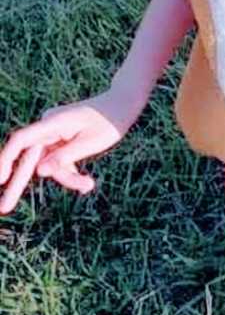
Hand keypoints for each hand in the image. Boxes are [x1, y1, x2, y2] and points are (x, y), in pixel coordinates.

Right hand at [0, 91, 135, 213]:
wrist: (123, 104)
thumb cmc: (110, 122)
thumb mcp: (91, 142)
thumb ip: (65, 158)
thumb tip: (39, 172)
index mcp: (53, 122)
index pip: (22, 140)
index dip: (6, 159)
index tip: (0, 179)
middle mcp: (48, 127)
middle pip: (28, 158)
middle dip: (17, 184)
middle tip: (4, 209)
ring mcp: (53, 133)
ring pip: (48, 164)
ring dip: (65, 177)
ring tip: (89, 185)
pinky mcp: (60, 140)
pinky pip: (58, 161)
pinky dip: (69, 172)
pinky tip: (86, 183)